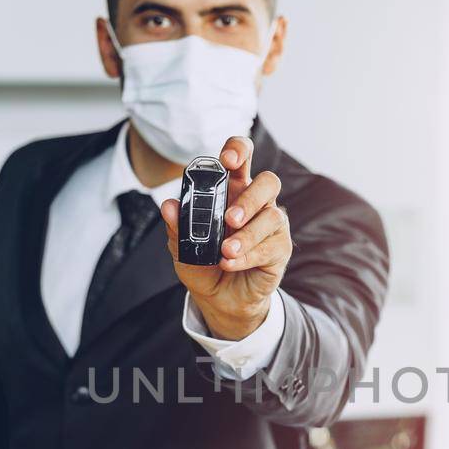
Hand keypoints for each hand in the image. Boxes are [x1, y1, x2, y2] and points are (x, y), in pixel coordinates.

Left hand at [161, 136, 290, 340]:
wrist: (220, 298)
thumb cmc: (204, 263)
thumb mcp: (182, 247)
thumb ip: (177, 226)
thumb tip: (168, 206)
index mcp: (232, 189)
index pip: (242, 157)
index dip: (239, 150)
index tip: (228, 160)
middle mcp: (256, 202)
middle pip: (268, 182)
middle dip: (250, 197)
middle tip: (230, 217)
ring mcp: (272, 224)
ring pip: (272, 216)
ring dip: (248, 234)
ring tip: (226, 250)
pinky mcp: (280, 248)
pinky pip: (270, 246)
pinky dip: (248, 255)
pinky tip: (230, 263)